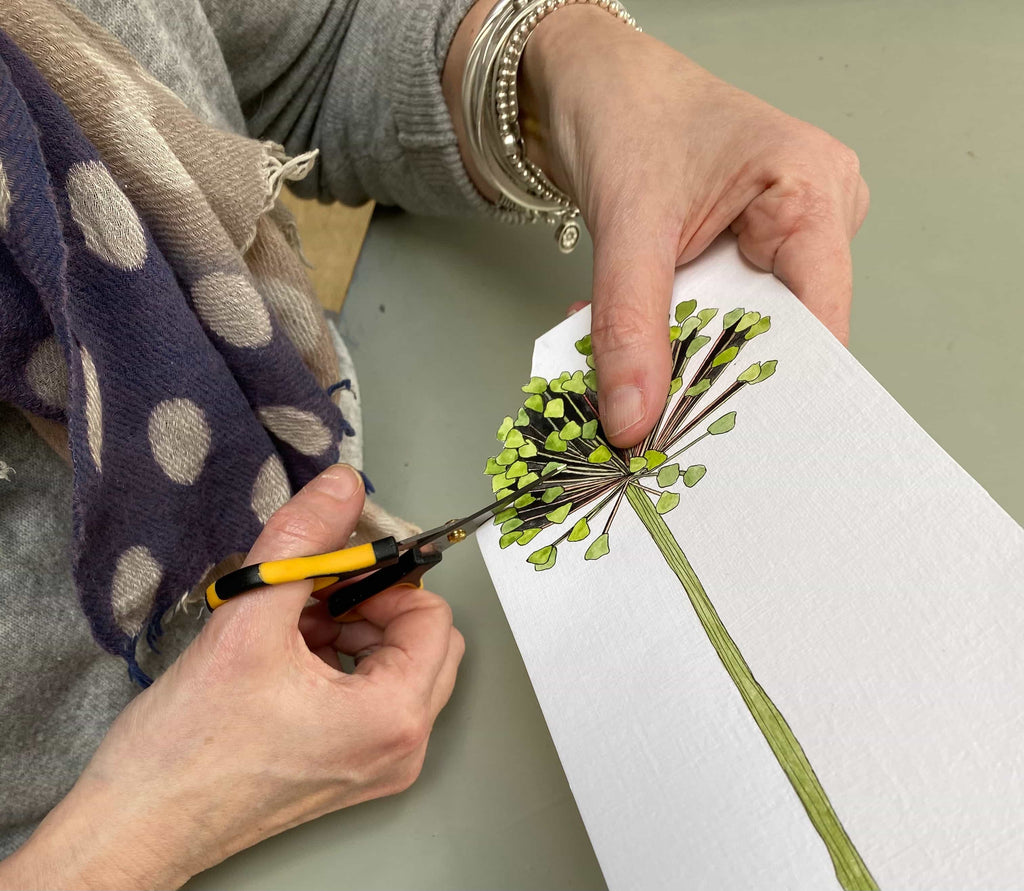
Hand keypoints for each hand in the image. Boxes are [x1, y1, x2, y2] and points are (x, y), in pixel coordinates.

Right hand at [0, 465, 463, 889]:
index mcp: (393, 716)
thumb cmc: (187, 750)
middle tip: (314, 591)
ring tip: (290, 624)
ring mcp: (377, 765)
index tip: (340, 564)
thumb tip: (342, 488)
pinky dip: (338, 663)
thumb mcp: (248, 620)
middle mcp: (400, 748)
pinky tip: (284, 655)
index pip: (433, 615)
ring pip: (396, 666)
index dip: (386, 578)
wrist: (138, 826)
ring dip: (352, 629)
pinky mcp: (349, 770)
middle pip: (424, 641)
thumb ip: (303, 540)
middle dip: (371, 603)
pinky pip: (370, 698)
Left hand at [446, 3, 867, 446]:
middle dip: (712, 378)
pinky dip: (668, 339)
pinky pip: (710, 319)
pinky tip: (632, 346)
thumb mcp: (629, 220)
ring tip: (634, 376)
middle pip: (778, 335)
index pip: (818, 321)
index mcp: (812, 191)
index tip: (732, 442)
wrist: (588, 79)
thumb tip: (634, 416)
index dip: (778, 388)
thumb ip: (629, 323)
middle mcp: (809, 218)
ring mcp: (776, 238)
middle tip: (659, 424)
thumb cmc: (628, 109)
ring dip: (679, 359)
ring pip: (736, 333)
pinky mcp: (737, 255)